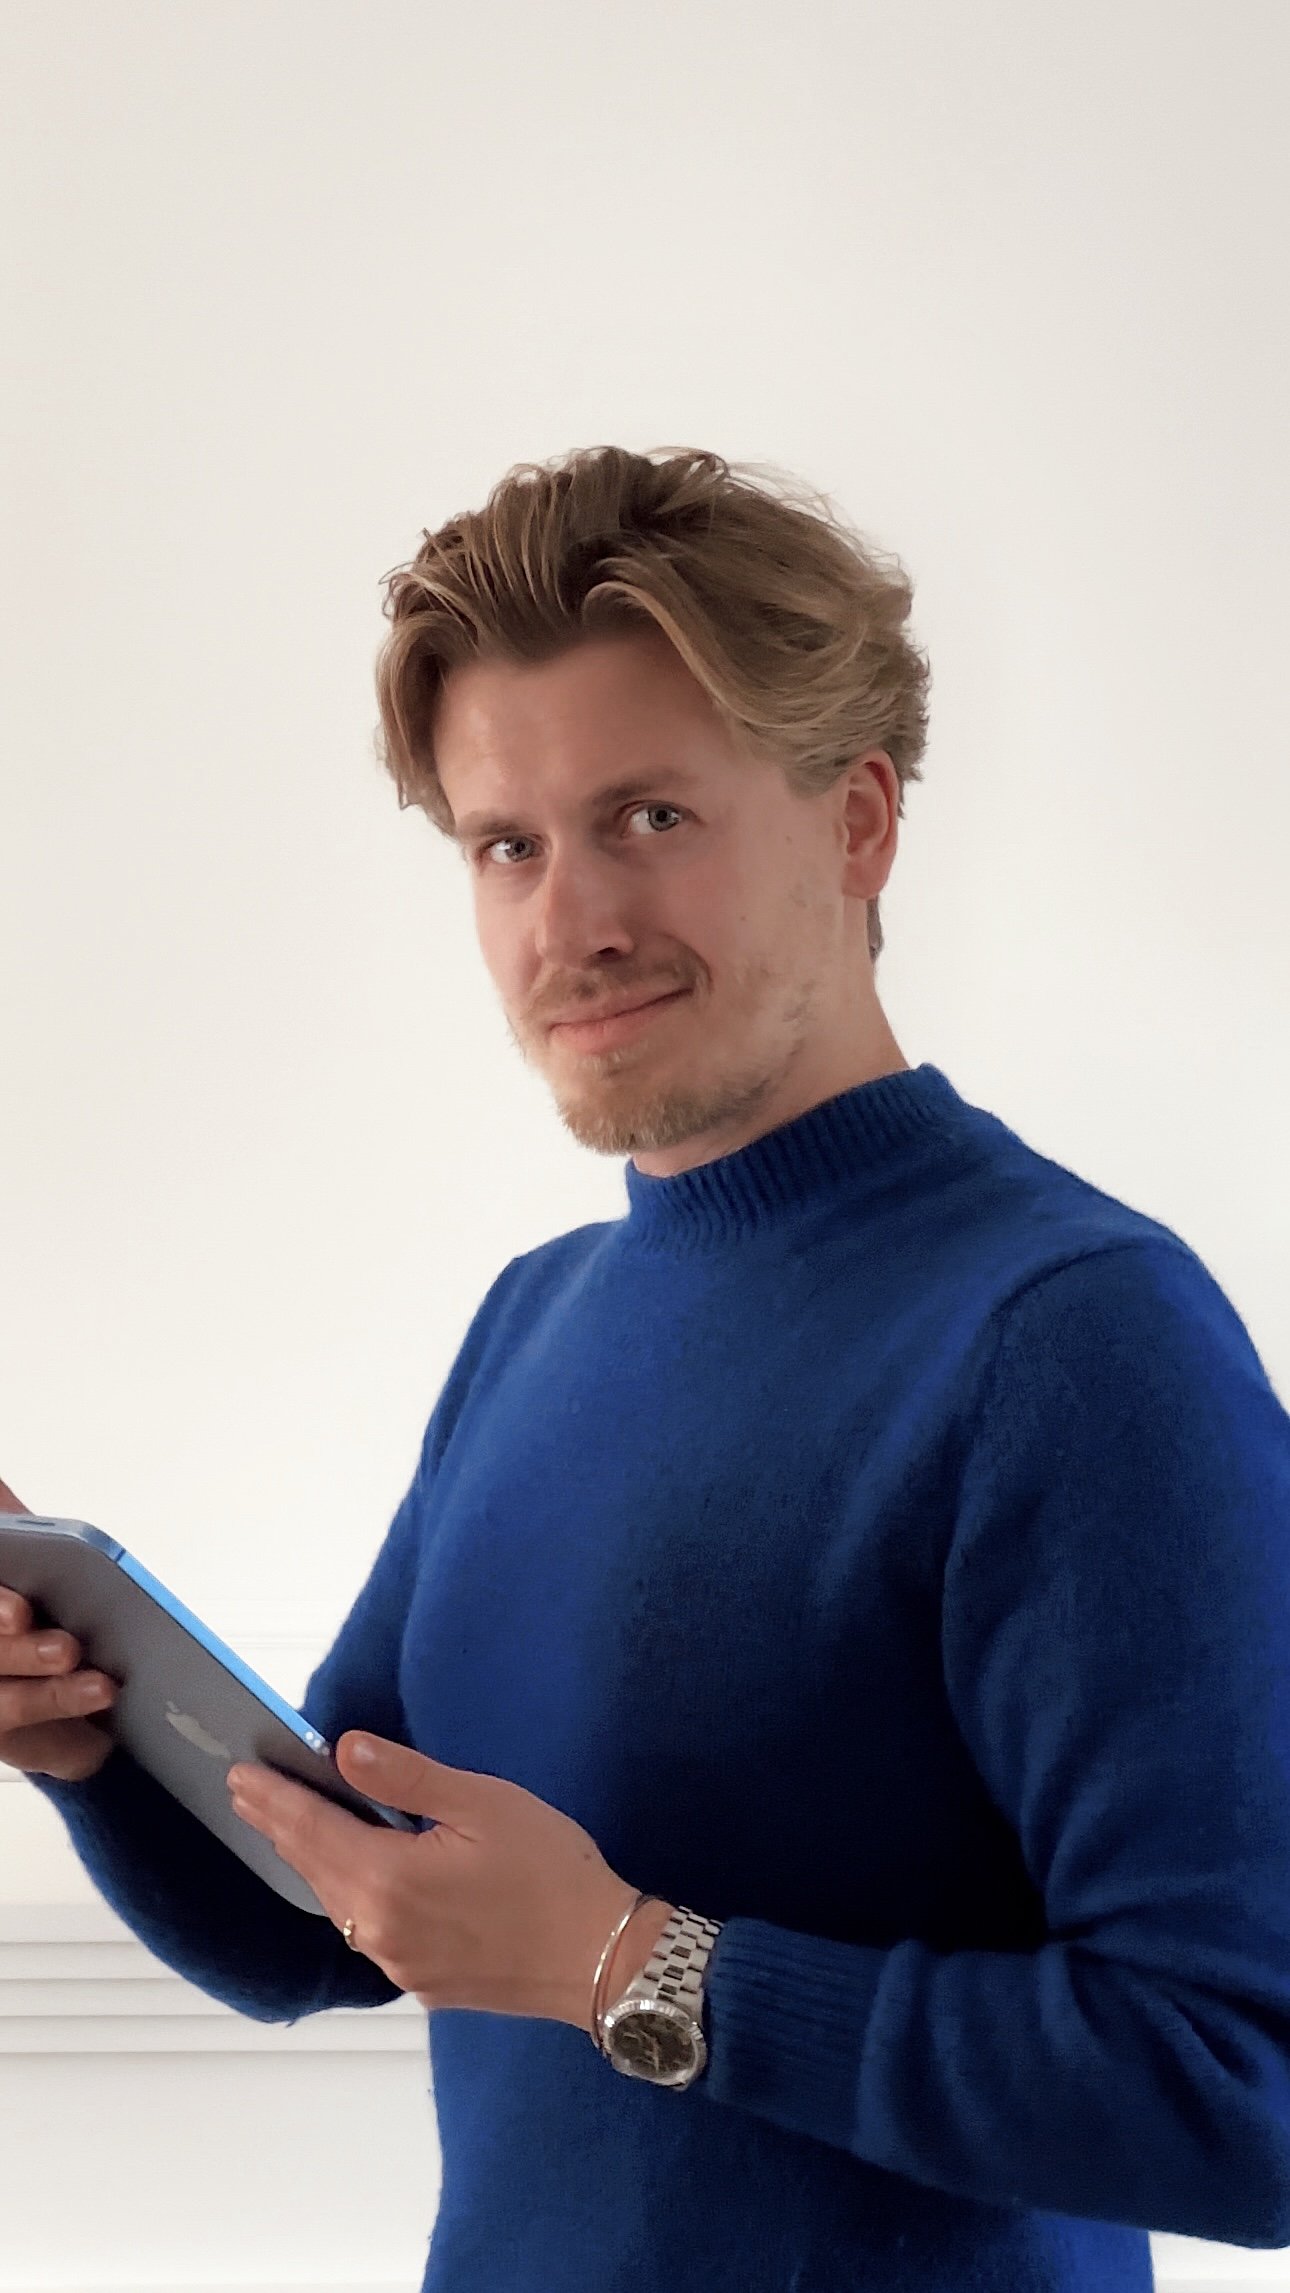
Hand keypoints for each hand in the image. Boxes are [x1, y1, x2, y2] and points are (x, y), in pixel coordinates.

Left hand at [227, 1732, 652, 2030]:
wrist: (603, 1960)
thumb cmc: (550, 1871)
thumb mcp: (483, 1804)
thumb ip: (407, 1778)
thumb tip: (343, 1750)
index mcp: (389, 1880)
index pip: (311, 1829)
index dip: (273, 1799)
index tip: (240, 1774)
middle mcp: (379, 1930)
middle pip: (314, 1868)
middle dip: (279, 1825)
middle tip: (247, 1792)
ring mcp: (399, 1963)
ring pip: (338, 1904)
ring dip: (310, 1861)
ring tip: (289, 1827)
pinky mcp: (423, 1983)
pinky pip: (367, 1932)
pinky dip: (347, 1895)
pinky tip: (351, 1877)